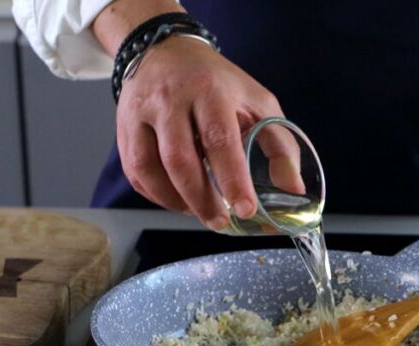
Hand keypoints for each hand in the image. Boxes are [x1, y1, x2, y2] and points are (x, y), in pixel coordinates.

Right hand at [92, 3, 293, 228]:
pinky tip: (176, 199)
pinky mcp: (124, 128)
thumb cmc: (216, 82)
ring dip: (174, 200)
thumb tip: (294, 187)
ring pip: (149, 167)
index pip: (219, 139)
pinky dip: (155, 194)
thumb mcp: (257, 101)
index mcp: (210, 91)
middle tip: (220, 221)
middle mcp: (171, 100)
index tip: (246, 209)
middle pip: (180, 159)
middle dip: (201, 198)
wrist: (164, 51)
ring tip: (197, 211)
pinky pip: (134, 171)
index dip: (233, 179)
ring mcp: (141, 114)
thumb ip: (279, 144)